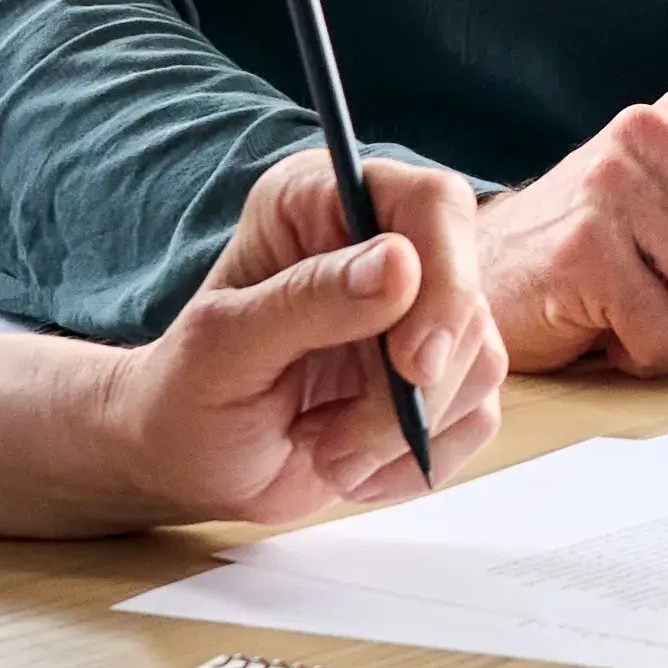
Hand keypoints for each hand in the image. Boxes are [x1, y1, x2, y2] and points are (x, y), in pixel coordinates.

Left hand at [90, 150, 508, 524]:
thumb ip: (307, 300)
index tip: (413, 363)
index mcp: (321, 203)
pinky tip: (351, 465)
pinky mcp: (440, 376)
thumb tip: (402, 266)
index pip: (431, 205)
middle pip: (467, 295)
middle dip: (413, 387)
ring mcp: (419, 314)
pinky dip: (416, 456)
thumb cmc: (187, 393)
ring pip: (480, 361)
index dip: (444, 277)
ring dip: (402, 431)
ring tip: (325, 451)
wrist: (191, 465)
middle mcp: (383, 246)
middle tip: (337, 441)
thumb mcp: (223, 347)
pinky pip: (477, 415)